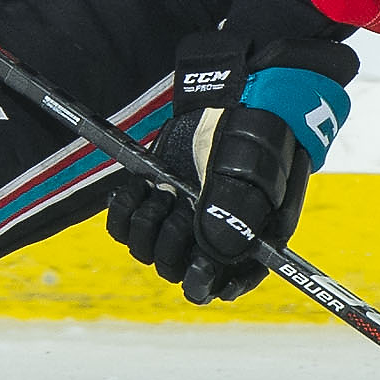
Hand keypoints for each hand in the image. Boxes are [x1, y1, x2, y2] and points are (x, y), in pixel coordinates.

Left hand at [107, 33, 355, 302]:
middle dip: (171, 243)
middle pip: (178, 272)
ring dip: (147, 225)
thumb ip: (236, 209)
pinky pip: (123, 227)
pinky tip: (138, 186)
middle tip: (178, 204)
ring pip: (147, 252)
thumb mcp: (252, 167)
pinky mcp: (152, 200)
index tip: (198, 268)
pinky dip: (124, 210)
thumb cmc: (256, 131)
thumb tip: (215, 252)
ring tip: (162, 190)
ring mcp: (179, 219)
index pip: (227, 284)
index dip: (209, 284)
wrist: (232, 95)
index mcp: (247, 239)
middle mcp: (211, 236)